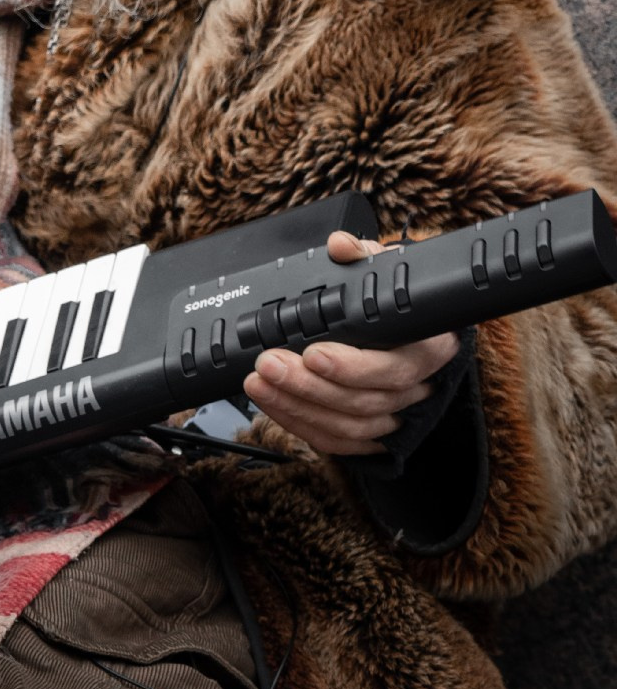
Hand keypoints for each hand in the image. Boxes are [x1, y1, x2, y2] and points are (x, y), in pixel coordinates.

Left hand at [242, 230, 458, 456]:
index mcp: (428, 348)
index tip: (312, 351)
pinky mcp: (372, 434)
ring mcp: (394, 414)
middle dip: (309, 386)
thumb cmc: (396, 300)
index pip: (394, 368)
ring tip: (260, 382)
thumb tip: (340, 247)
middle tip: (269, 363)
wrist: (411, 328)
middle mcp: (415, 388)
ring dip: (297, 407)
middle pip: (364, 401)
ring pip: (348, 427)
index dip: (351, 367)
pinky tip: (272, 403)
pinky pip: (337, 441)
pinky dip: (301, 425)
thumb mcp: (386, 268)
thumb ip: (362, 256)